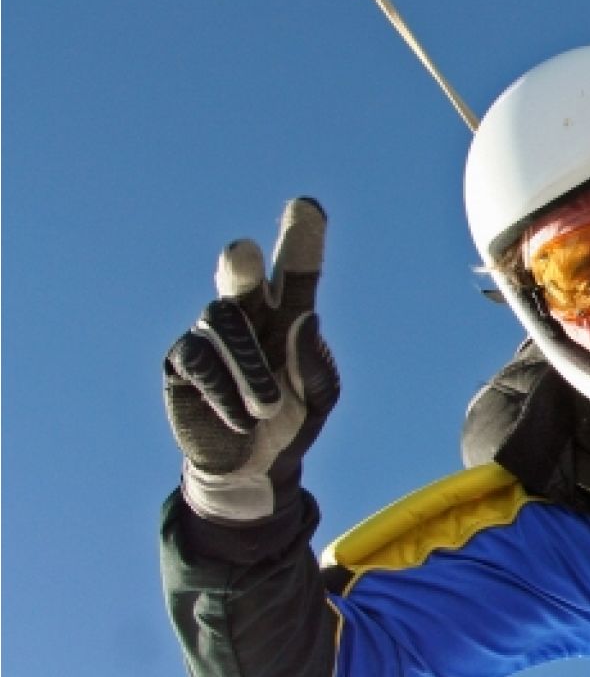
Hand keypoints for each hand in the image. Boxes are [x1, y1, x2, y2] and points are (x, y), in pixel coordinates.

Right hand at [163, 197, 338, 521]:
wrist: (252, 469)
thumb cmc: (291, 424)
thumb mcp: (318, 400)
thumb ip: (316, 364)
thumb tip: (304, 319)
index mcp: (289, 316)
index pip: (296, 272)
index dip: (300, 240)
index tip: (307, 207)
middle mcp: (247, 314)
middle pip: (239, 271)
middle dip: (240, 261)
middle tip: (244, 256)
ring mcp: (210, 333)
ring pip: (222, 321)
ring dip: (250, 368)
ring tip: (266, 408)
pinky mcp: (183, 360)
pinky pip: (200, 359)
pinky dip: (225, 390)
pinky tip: (240, 417)